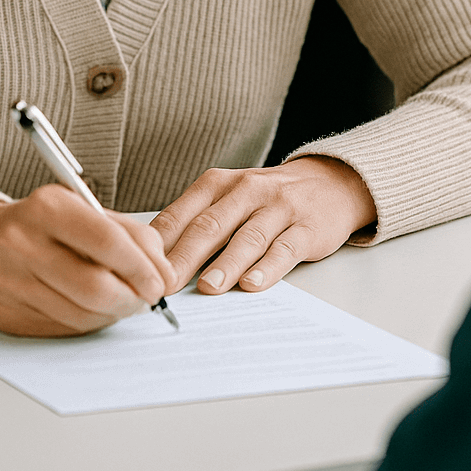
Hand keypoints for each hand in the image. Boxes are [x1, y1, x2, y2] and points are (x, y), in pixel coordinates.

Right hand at [0, 185, 173, 336]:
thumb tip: (164, 273)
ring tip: (124, 301)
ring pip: (82, 313)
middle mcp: (23, 243)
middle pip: (94, 285)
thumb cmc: (42, 225)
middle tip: (147, 298)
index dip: (141, 266)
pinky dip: (91, 322)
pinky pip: (65, 328)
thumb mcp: (83, 210)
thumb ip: (129, 233)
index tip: (160, 281)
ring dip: (115, 313)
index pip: (105, 240)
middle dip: (132, 298)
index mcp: (47, 207)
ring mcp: (11, 282)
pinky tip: (96, 309)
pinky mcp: (8, 315)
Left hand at [152, 156, 376, 296]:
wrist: (329, 182)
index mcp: (218, 184)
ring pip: (248, 237)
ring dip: (226, 264)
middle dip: (185, 258)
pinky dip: (267, 268)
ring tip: (207, 287)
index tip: (141, 271)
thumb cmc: (266, 199)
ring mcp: (279, 207)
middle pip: (210, 226)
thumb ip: (197, 225)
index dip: (160, 246)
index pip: (182, 215)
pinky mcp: (307, 227)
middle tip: (165, 286)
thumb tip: (157, 266)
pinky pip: (284, 248)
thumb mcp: (228, 200)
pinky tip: (253, 284)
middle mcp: (246, 190)